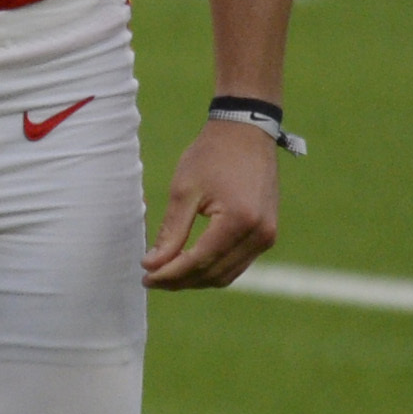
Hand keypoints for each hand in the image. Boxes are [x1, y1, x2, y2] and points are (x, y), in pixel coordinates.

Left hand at [145, 116, 282, 289]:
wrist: (246, 132)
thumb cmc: (211, 155)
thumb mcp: (184, 190)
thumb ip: (171, 231)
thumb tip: (153, 264)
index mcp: (239, 221)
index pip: (199, 261)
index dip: (170, 274)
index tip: (145, 277)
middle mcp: (259, 235)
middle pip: (214, 273)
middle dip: (181, 280)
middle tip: (150, 279)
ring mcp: (267, 236)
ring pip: (228, 274)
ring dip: (196, 279)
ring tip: (165, 275)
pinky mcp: (267, 234)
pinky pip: (238, 263)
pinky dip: (213, 268)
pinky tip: (188, 264)